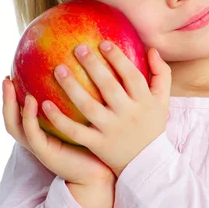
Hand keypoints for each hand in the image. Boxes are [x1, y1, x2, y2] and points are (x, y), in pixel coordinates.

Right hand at [2, 78, 114, 185]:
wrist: (101, 173)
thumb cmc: (97, 145)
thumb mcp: (85, 118)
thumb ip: (79, 99)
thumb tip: (84, 70)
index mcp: (43, 131)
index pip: (21, 112)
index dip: (14, 96)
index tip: (14, 73)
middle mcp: (37, 139)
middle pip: (12, 118)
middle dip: (6, 99)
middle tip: (6, 78)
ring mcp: (40, 147)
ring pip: (15, 126)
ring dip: (11, 105)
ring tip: (11, 85)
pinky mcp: (46, 154)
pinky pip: (33, 134)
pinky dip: (29, 118)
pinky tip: (33, 101)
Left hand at [40, 41, 171, 177]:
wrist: (147, 164)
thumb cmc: (153, 125)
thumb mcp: (163, 100)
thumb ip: (161, 73)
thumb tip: (151, 49)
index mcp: (144, 101)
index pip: (131, 75)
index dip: (117, 58)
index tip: (102, 43)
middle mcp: (128, 114)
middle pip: (108, 87)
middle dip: (93, 66)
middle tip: (78, 48)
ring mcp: (111, 130)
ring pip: (88, 106)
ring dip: (72, 87)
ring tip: (58, 69)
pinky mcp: (97, 144)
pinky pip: (75, 131)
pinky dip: (59, 119)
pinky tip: (45, 104)